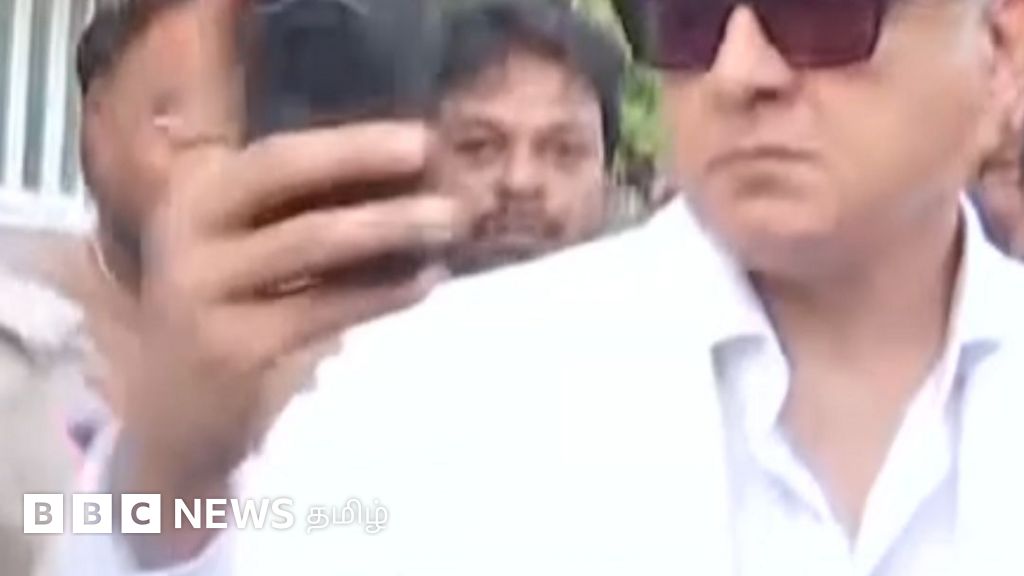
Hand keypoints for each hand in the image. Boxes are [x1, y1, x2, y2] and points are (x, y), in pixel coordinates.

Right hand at [111, 0, 466, 536]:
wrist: (177, 415)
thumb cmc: (233, 317)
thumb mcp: (250, 254)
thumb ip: (300, 212)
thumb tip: (402, 174)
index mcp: (195, 200)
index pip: (278, 161)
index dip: (347, 147)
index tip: (417, 140)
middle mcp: (191, 239)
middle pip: (295, 194)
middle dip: (373, 176)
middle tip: (441, 165)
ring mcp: (207, 297)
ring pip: (315, 253)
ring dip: (391, 234)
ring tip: (452, 222)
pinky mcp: (233, 352)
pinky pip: (324, 312)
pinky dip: (380, 295)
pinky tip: (425, 284)